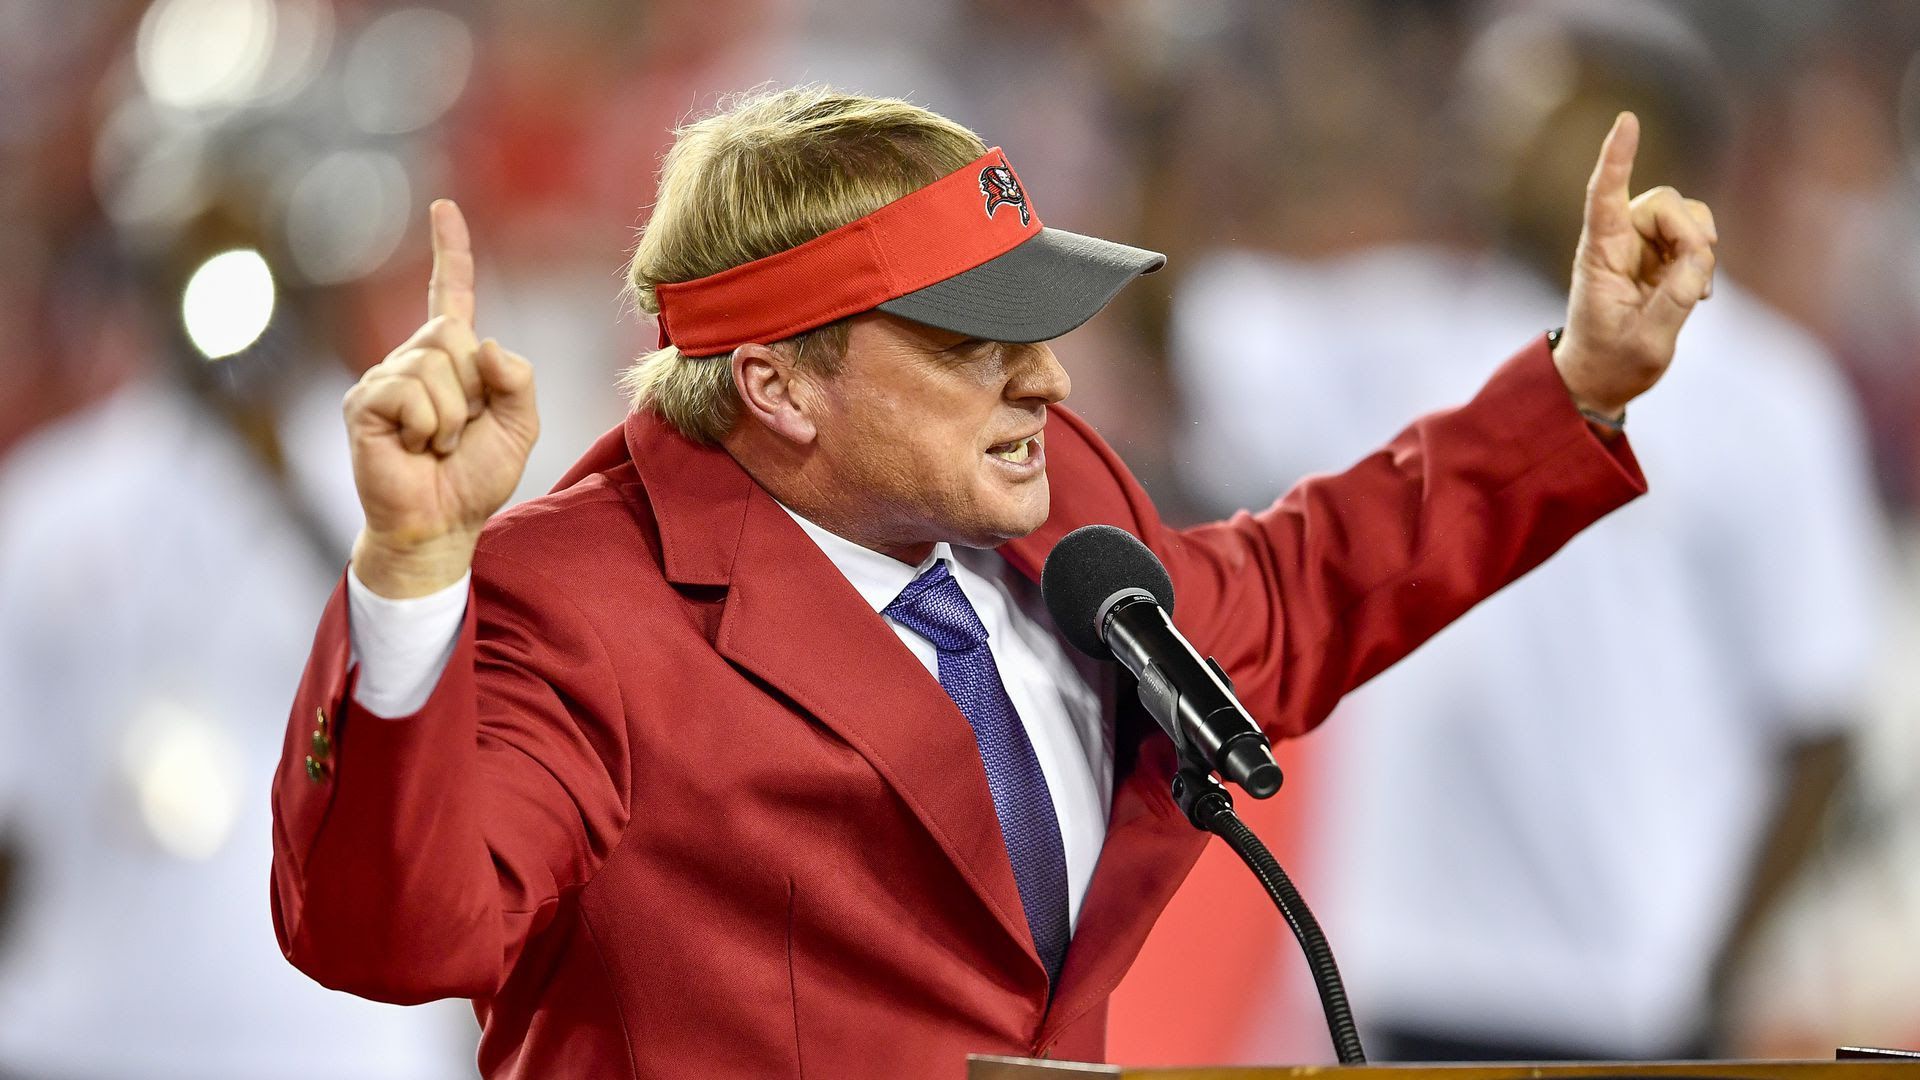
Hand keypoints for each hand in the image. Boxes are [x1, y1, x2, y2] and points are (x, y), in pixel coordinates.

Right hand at [346, 200, 538, 596]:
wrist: (443, 523)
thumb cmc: (476, 477)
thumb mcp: (521, 425)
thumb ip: (518, 379)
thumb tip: (484, 341)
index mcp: (452, 359)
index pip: (450, 293)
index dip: (450, 252)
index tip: (445, 208)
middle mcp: (412, 359)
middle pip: (453, 335)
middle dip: (473, 388)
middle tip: (459, 431)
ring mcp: (383, 378)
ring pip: (435, 366)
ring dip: (452, 416)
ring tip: (436, 444)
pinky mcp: (362, 402)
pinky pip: (410, 392)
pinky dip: (427, 426)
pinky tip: (413, 447)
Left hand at [1555, 112, 1718, 418]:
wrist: (1602, 377)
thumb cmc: (1612, 361)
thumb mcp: (1646, 341)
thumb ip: (1674, 300)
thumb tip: (1698, 260)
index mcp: (1598, 257)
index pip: (1604, 197)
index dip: (1617, 159)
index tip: (1627, 121)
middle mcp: (1618, 242)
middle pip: (1663, 202)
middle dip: (1690, 230)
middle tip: (1699, 273)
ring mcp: (1641, 247)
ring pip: (1684, 215)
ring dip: (1700, 245)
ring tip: (1695, 291)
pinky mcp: (1661, 257)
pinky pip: (1695, 237)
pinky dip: (1704, 258)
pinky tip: (1697, 294)